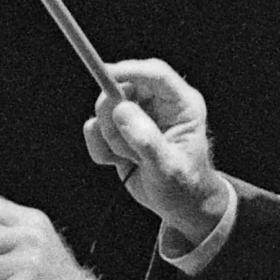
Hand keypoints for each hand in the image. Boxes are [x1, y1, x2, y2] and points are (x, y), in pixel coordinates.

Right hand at [82, 58, 229, 248]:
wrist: (178, 208)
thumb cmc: (184, 187)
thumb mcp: (169, 168)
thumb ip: (146, 139)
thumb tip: (121, 109)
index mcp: (182, 105)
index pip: (155, 74)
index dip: (129, 71)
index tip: (105, 77)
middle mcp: (160, 105)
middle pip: (123, 86)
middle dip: (114, 116)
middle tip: (121, 146)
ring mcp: (138, 116)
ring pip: (106, 110)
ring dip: (111, 139)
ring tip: (132, 160)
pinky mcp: (120, 130)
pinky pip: (95, 129)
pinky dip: (101, 149)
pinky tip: (119, 163)